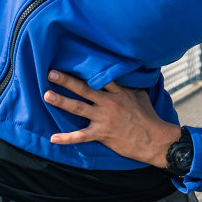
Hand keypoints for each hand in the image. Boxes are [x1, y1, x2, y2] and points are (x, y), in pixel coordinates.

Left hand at [45, 69, 182, 168]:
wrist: (155, 139)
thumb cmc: (149, 117)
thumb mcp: (142, 95)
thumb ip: (131, 84)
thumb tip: (130, 72)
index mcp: (119, 92)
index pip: (100, 77)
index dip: (85, 70)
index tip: (71, 62)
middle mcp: (109, 103)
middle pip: (85, 89)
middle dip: (67, 81)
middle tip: (51, 73)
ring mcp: (104, 118)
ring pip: (79, 108)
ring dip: (62, 101)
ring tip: (47, 95)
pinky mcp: (102, 134)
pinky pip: (81, 136)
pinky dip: (66, 138)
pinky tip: (53, 138)